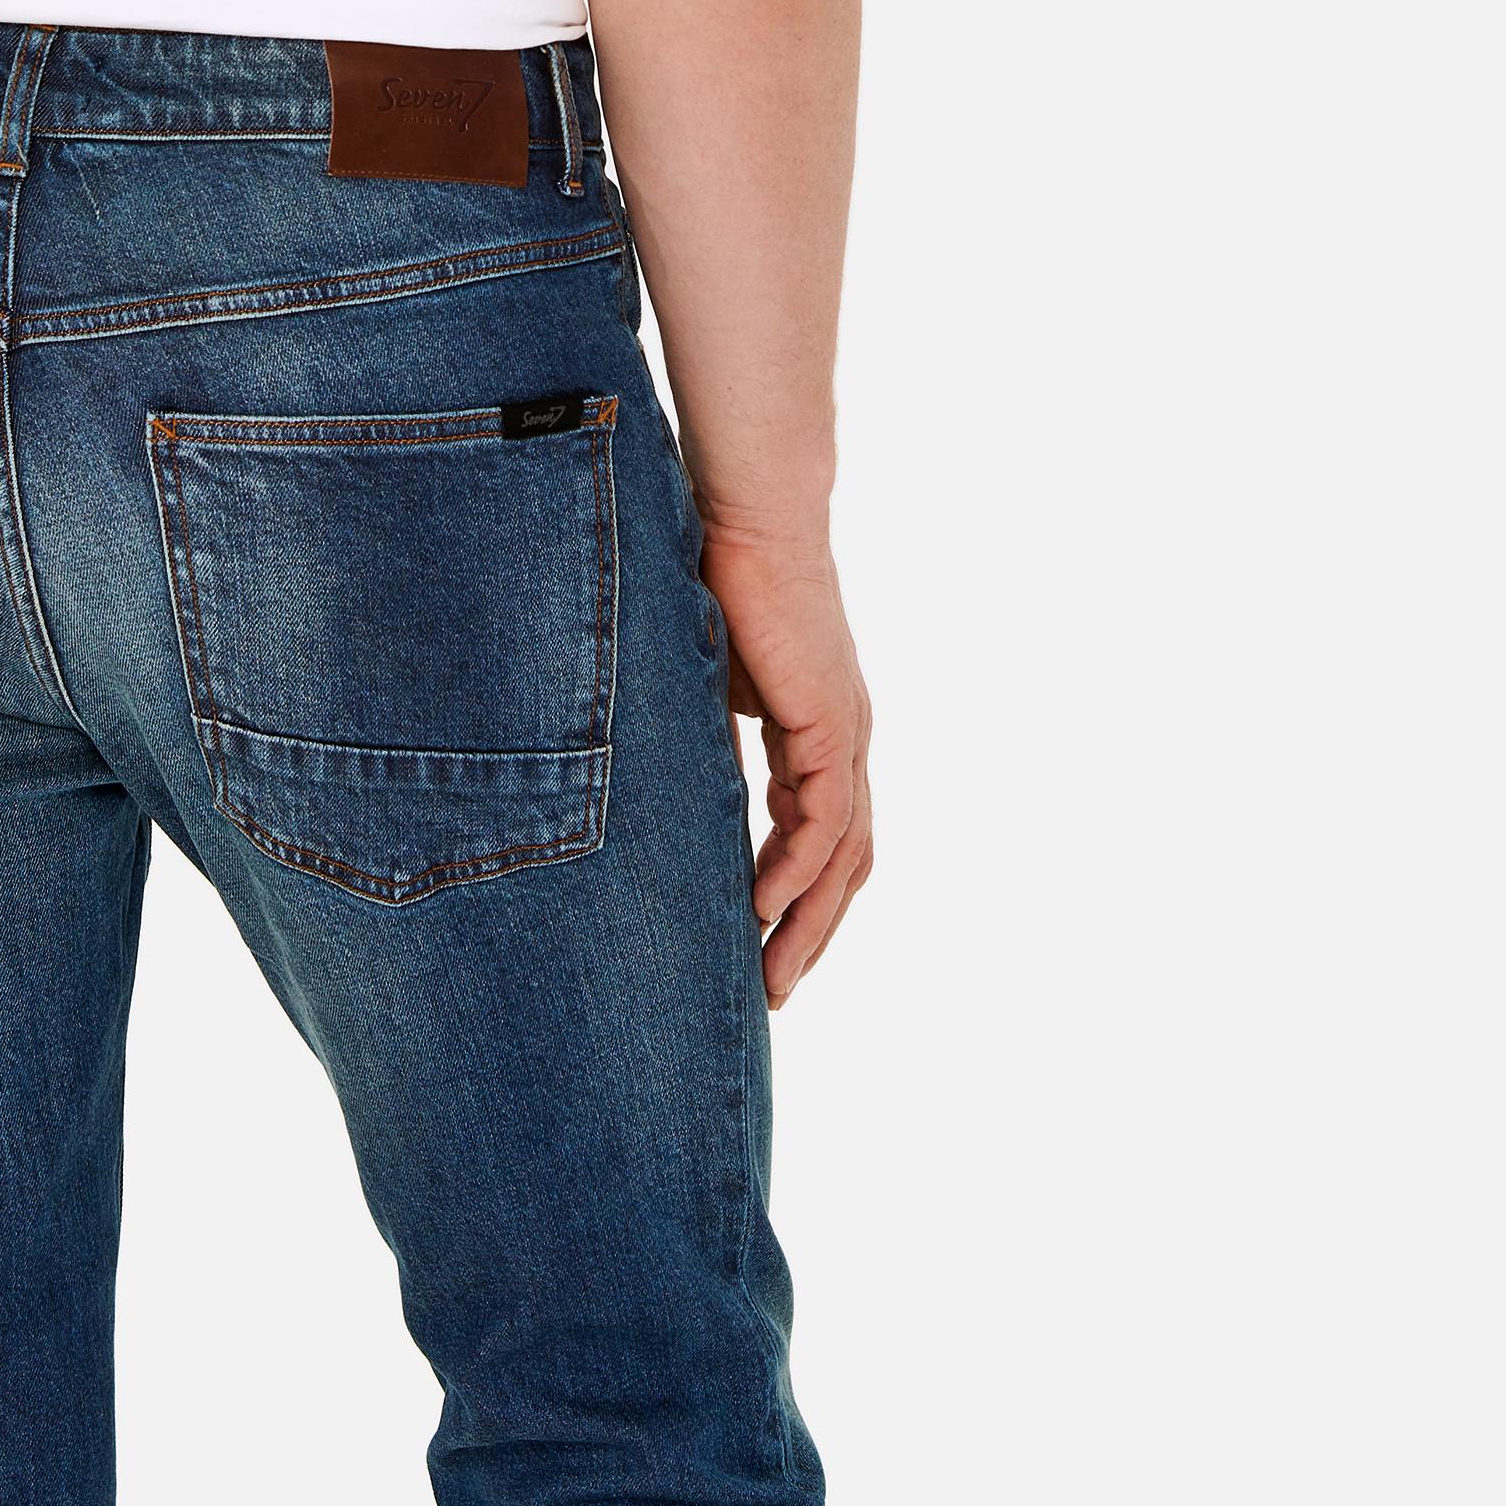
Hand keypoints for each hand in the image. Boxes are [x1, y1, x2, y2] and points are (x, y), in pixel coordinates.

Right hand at [698, 526, 873, 1006]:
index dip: (792, 895)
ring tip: (770, 976)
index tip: (754, 945)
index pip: (817, 835)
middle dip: (808, 933)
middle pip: (843, 864)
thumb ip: (699, 731)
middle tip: (768, 991)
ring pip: (843, 857)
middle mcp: (841, 741)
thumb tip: (662, 776)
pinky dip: (798, 871)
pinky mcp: (831, 723)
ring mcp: (843, 734)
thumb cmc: (719, 574)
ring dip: (808, 922)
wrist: (749, 514)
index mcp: (813, 732)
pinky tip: (763, 906)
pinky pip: (824, 821)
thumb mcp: (703, 676)